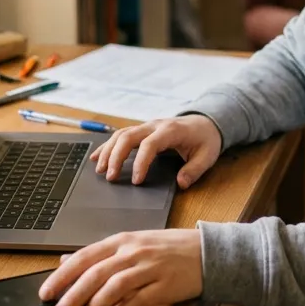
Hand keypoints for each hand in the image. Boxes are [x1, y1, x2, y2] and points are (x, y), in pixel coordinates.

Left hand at [38, 229, 202, 305]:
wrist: (207, 251)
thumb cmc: (168, 249)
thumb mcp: (132, 243)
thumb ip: (100, 254)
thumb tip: (65, 261)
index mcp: (122, 240)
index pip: (84, 257)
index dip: (62, 276)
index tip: (46, 292)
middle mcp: (134, 252)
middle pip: (96, 274)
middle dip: (72, 296)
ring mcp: (151, 268)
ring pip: (116, 285)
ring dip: (97, 304)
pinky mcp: (166, 285)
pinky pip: (140, 299)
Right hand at [93, 114, 222, 188]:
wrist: (206, 122)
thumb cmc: (205, 139)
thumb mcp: (207, 156)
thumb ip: (194, 170)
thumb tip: (181, 183)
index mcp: (170, 131)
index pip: (149, 145)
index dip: (141, 162)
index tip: (136, 181)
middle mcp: (154, 125)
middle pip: (128, 137)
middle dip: (116, 156)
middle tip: (110, 177)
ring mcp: (146, 126)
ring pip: (121, 135)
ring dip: (108, 151)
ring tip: (100, 170)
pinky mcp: (142, 130)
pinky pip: (121, 135)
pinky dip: (107, 146)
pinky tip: (97, 157)